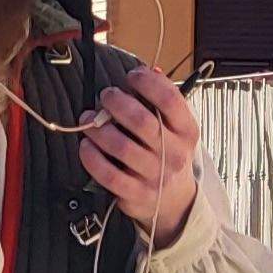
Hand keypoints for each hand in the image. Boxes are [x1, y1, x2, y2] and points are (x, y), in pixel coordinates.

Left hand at [78, 66, 201, 244]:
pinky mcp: (135, 193)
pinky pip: (107, 173)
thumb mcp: (177, 128)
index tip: (132, 76)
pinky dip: (91, 156)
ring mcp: (154, 176)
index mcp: (186, 131)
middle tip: (106, 96)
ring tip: (89, 119)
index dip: (147, 82)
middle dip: (116, 102)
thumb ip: (164, 101)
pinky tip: (86, 146)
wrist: (175, 202)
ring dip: (98, 128)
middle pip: (141, 121)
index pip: (170, 100)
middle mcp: (173, 153)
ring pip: (120, 146)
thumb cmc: (169, 156)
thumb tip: (150, 71)